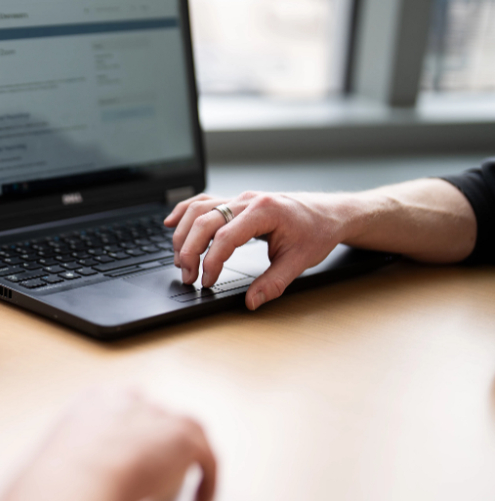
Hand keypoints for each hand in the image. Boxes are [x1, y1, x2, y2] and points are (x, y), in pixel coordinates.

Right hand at [40, 388, 216, 500]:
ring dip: (187, 451)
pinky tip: (203, 499)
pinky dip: (209, 478)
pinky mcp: (184, 438)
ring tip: (190, 475)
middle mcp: (129, 400)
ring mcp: (158, 415)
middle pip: (157, 411)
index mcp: (93, 400)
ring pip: (186, 428)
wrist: (78, 478)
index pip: (122, 402)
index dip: (131, 426)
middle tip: (163, 462)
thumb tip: (57, 483)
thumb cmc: (58, 477)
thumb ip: (65, 463)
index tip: (132, 447)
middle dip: (160, 434)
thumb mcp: (52, 459)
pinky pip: (207, 457)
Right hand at [165, 191, 348, 309]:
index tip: (207, 282)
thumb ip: (273, 283)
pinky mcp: (235, 202)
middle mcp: (247, 200)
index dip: (211, 261)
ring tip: (179, 260)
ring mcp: (239, 199)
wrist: (330, 213)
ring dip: (183, 234)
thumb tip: (252, 301)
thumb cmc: (317, 231)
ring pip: (198, 209)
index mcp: (264, 211)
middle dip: (189, 251)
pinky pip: (202, 202)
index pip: (224, 236)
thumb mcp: (300, 261)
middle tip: (188, 276)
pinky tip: (171, 224)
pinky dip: (184, 212)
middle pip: (204, 220)